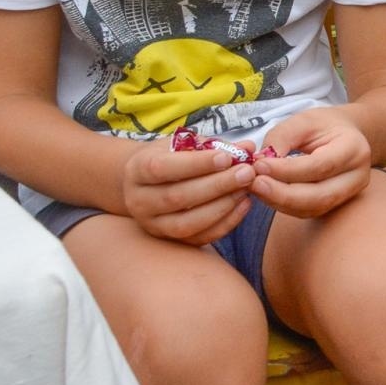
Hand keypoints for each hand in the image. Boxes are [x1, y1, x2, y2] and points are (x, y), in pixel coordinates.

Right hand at [122, 136, 255, 244]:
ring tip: (246, 188)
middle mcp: (139, 201)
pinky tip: (244, 204)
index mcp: (138, 170)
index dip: (196, 164)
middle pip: (177, 197)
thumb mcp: (185, 144)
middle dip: (217, 185)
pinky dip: (226, 223)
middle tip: (246, 173)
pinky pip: (200, 238)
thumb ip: (214, 146)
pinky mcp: (170, 240)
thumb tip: (248, 148)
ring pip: (187, 223)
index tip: (226, 157)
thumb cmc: (172, 157)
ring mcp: (153, 225)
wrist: (149, 183)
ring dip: (222, 206)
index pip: (162, 168)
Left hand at [249, 107, 373, 217]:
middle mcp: (357, 176)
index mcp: (354, 149)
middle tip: (255, 183)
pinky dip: (284, 205)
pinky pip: (307, 211)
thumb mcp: (303, 120)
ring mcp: (349, 194)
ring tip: (256, 187)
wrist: (345, 135)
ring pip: (312, 207)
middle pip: (320, 195)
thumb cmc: (324, 125)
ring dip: (279, 201)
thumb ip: (281, 137)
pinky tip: (267, 193)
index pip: (320, 166)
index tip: (259, 165)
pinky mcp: (335, 205)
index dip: (288, 170)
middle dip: (282, 193)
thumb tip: (261, 162)